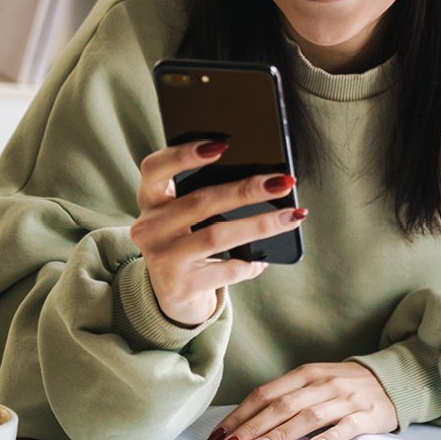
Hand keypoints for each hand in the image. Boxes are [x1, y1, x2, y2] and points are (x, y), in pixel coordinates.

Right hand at [131, 140, 307, 326]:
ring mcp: (161, 258)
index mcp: (150, 199)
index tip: (222, 145)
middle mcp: (149, 227)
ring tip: (291, 216)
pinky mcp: (179, 286)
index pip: (155, 168)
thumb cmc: (188, 241)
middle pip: (201, 201)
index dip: (183, 155)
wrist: (174, 295)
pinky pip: (225, 270)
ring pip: (216, 236)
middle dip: (247, 190)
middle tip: (283, 182)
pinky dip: (250, 263)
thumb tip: (266, 179)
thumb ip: (206, 195)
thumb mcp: (186, 216)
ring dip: (260, 224)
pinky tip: (265, 259)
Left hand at [203, 363, 398, 439]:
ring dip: (280, 433)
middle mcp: (323, 384)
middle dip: (251, 427)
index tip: (219, 434)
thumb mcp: (314, 382)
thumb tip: (247, 420)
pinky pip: (346, 426)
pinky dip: (329, 436)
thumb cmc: (345, 385)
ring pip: (308, 416)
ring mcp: (345, 399)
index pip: (265, 394)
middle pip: (281, 406)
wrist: (392, 379)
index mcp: (306, 374)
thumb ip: (286, 396)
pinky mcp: (366, 415)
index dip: (240, 414)